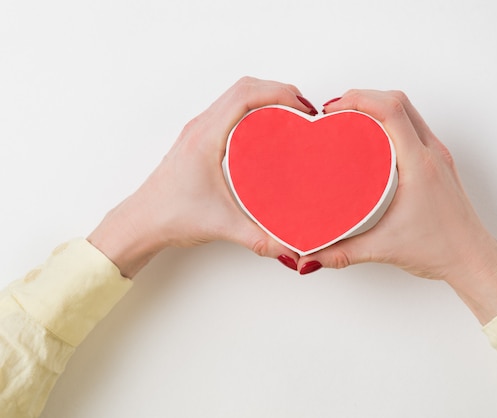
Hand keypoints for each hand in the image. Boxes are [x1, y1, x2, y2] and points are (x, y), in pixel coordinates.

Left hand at [88, 77, 315, 277]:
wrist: (140, 223)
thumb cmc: (169, 216)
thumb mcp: (221, 226)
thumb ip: (259, 239)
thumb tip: (290, 248)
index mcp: (205, 138)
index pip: (245, 96)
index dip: (278, 94)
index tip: (302, 107)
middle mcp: (200, 127)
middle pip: (244, 87)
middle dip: (278, 91)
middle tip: (303, 110)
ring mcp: (198, 131)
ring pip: (235, 95)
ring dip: (265, 96)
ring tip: (291, 114)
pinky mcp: (199, 140)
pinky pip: (229, 109)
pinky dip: (252, 107)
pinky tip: (266, 128)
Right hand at [300, 90, 496, 322]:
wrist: (474, 260)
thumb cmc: (442, 249)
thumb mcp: (384, 249)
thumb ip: (343, 252)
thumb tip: (311, 256)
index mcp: (420, 165)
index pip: (391, 111)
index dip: (359, 100)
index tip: (333, 109)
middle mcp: (432, 153)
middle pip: (399, 101)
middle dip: (364, 97)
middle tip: (336, 110)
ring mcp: (438, 155)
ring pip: (408, 110)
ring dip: (378, 105)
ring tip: (350, 117)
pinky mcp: (438, 163)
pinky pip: (414, 126)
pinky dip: (391, 120)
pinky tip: (373, 137)